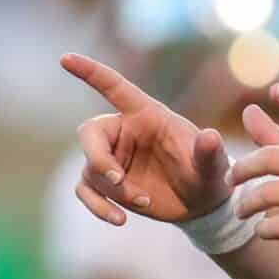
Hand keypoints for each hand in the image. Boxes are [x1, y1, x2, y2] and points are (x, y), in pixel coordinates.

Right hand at [61, 54, 232, 227]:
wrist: (202, 204)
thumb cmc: (208, 173)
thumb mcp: (213, 165)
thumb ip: (209, 152)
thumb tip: (211, 136)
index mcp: (147, 115)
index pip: (114, 87)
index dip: (90, 72)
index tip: (65, 58)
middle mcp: (124, 132)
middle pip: (90, 133)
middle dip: (99, 157)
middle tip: (118, 179)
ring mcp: (113, 158)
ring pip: (91, 169)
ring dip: (112, 190)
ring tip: (144, 203)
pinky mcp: (107, 184)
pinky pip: (85, 191)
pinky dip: (98, 207)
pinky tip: (119, 220)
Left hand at [226, 83, 278, 265]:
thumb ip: (278, 136)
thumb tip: (248, 110)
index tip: (275, 89)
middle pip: (273, 159)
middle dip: (243, 169)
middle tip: (230, 179)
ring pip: (273, 193)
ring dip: (248, 204)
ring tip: (240, 210)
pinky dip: (265, 228)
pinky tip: (261, 228)